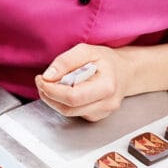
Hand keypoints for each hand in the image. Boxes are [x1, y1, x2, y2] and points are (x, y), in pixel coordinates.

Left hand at [35, 41, 167, 120]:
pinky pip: (74, 113)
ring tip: (51, 84)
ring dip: (54, 100)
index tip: (41, 79)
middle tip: (41, 81)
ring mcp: (103, 113)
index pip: (73, 97)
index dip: (52, 90)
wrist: (125, 72)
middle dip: (49, 96)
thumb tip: (48, 76)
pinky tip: (64, 90)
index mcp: (107, 86)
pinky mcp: (97, 117)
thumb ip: (66, 62)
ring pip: (69, 113)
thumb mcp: (86, 51)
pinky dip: (63, 102)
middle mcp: (107, 104)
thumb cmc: (106, 60)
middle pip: (68, 108)